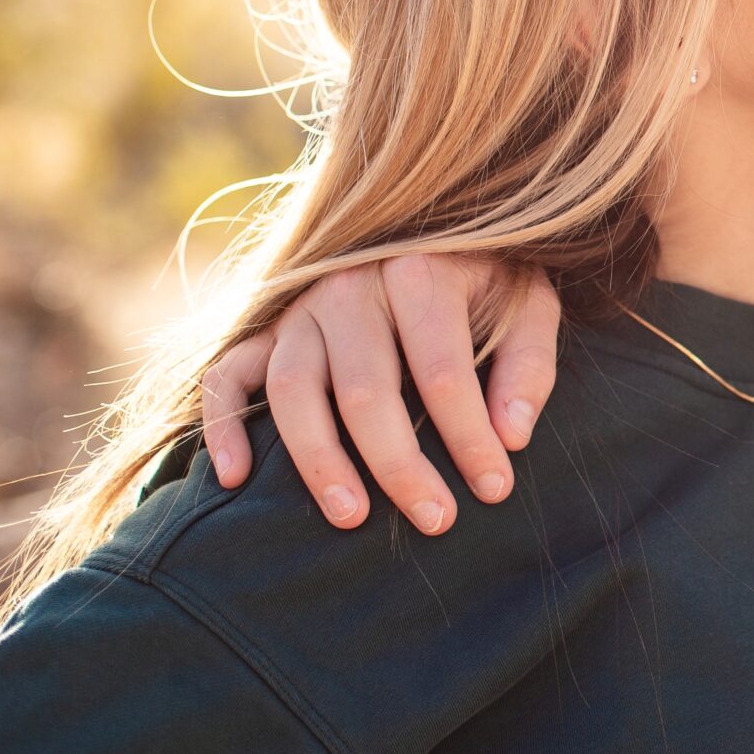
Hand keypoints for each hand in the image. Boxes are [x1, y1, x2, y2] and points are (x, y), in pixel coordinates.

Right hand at [198, 255, 562, 532]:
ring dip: (317, 459)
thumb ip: (528, 366)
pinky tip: (233, 479)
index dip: (469, 437)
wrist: (437, 233)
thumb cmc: (488, 282)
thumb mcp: (531, 306)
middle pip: (365, 390)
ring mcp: (299, 309)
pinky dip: (222, 425)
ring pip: (292, 390)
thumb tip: (512, 437)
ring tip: (351, 517)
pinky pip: (226, 376)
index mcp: (420, 272)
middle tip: (434, 520)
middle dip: (400, 465)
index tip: (496, 487)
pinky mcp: (265, 330)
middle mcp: (350, 286)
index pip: (442, 372)